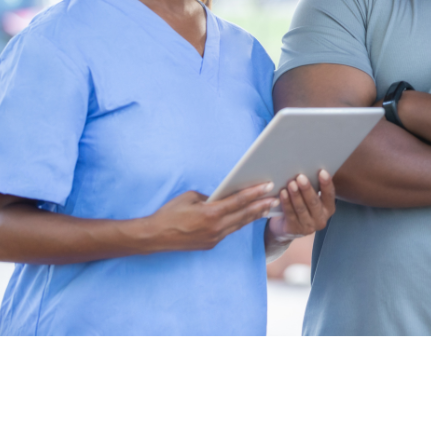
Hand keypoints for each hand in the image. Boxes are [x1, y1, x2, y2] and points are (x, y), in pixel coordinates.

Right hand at [145, 184, 276, 252]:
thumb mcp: (190, 197)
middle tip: (276, 197)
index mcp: (211, 213)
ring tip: (267, 207)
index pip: (239, 201)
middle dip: (262, 205)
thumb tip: (223, 197)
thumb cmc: (170, 213)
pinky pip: (229, 231)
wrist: (154, 237)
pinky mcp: (210, 244)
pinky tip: (247, 217)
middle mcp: (215, 228)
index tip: (268, 186)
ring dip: (253, 216)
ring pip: (239, 225)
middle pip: (244, 215)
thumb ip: (210, 197)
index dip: (255, 193)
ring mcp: (214, 238)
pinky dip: (240, 223)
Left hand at [269, 170, 336, 241]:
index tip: (322, 172)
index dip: (326, 184)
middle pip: (314, 202)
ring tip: (291, 183)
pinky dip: (286, 203)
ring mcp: (308, 226)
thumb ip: (314, 188)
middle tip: (301, 177)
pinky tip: (283, 193)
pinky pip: (290, 214)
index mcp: (328, 208)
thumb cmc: (302, 206)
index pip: (330, 195)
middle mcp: (321, 219)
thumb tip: (309, 168)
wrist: (287, 228)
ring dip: (295, 195)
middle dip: (307, 189)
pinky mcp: (294, 229)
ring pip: (301, 208)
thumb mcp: (311, 198)